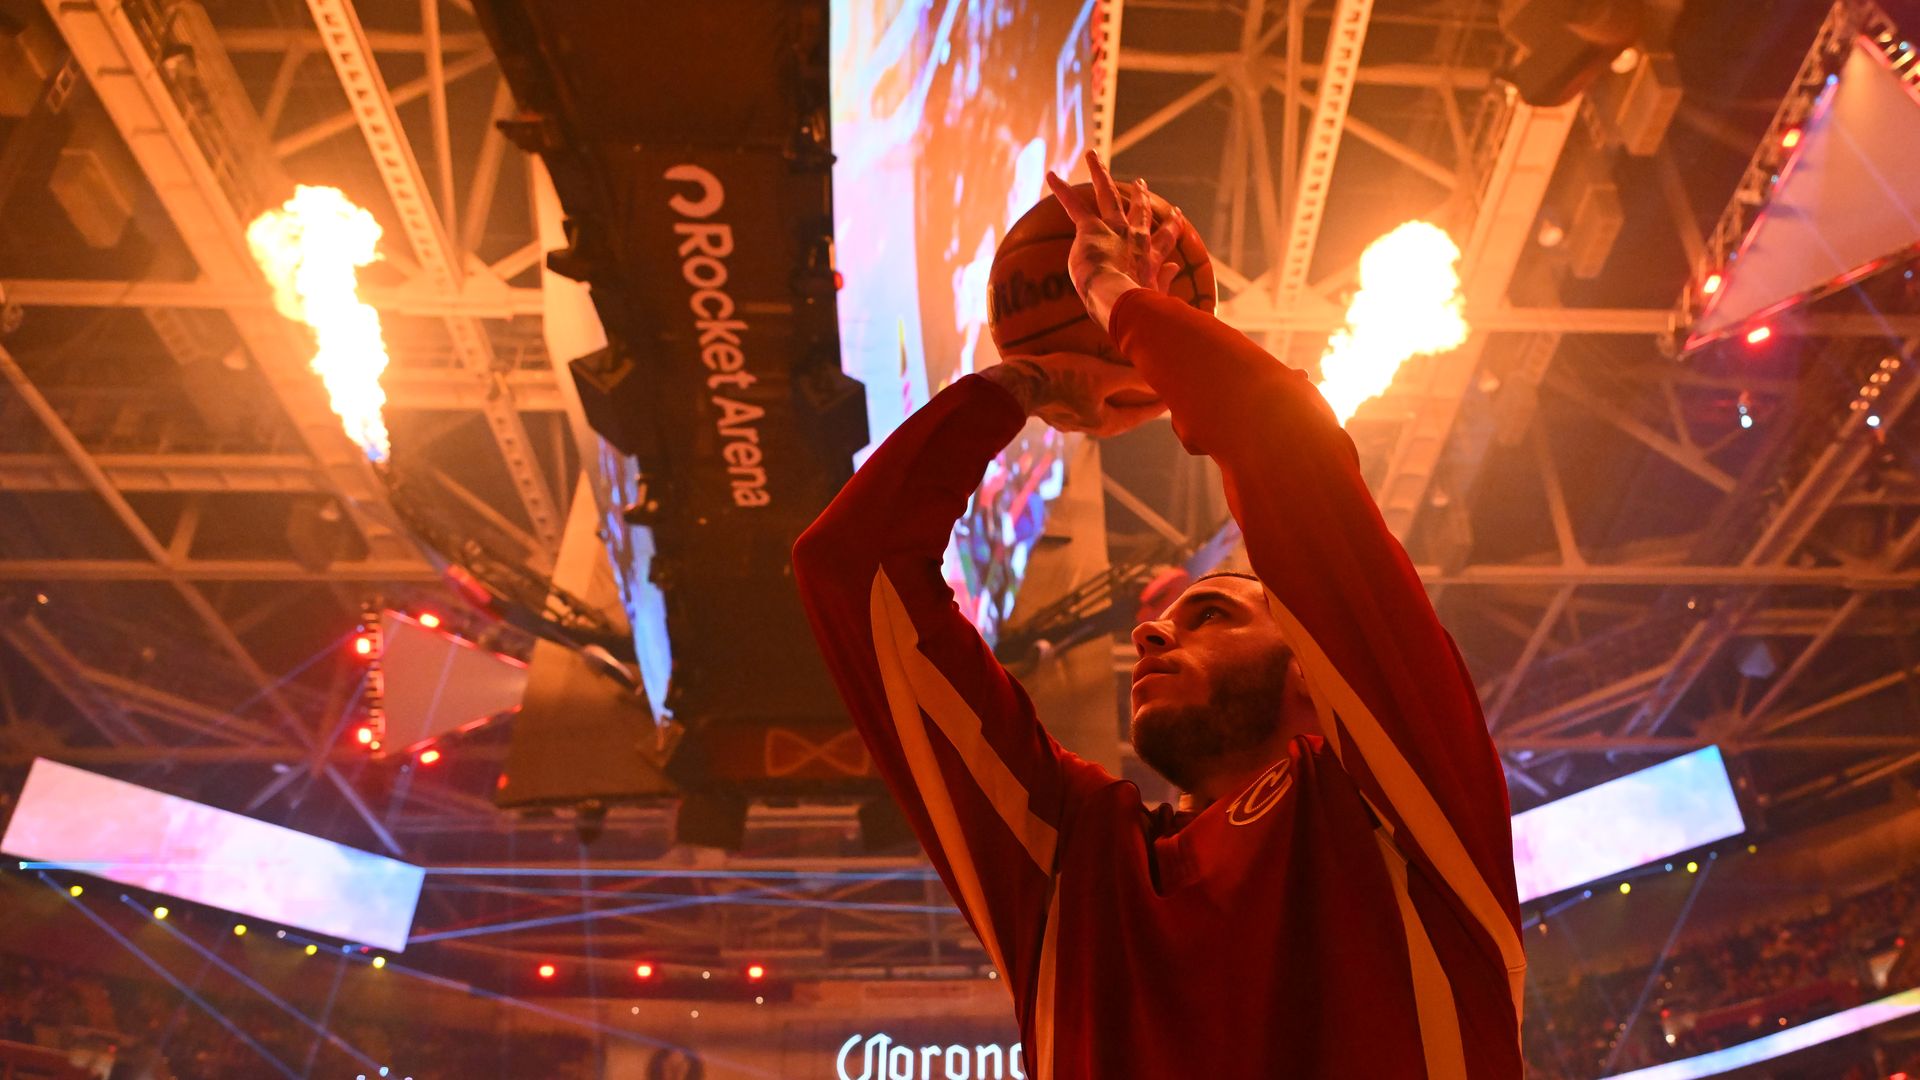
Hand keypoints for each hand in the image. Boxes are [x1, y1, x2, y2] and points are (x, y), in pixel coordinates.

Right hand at [980, 354, 1164, 437]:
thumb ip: (1131, 379)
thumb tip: (1158, 379)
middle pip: (1123, 415)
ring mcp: (1071, 420)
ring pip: (1103, 409)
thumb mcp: (1103, 376)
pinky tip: (1095, 380)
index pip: (1141, 416)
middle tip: (1156, 390)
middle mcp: (1090, 427)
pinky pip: (1085, 401)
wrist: (1020, 383)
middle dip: (1140, 403)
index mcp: (1105, 424)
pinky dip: (1098, 393)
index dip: (1159, 405)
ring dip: (1117, 398)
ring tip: (1128, 384)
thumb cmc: (1064, 379)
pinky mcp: (1057, 409)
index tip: (1175, 396)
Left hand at [1045, 151, 1185, 330]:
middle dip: (1140, 196)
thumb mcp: (1157, 296)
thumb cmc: (1139, 308)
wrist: (1122, 300)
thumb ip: (1166, 282)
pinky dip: (1062, 190)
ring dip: (1099, 174)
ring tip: (1093, 156)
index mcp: (1150, 258)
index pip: (1164, 240)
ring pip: (1107, 195)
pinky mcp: (1091, 231)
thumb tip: (1177, 269)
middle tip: (1140, 183)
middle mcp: (1135, 238)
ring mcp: (1114, 231)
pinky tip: (1051, 176)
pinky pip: (1075, 206)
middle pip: (1139, 211)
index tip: (1176, 216)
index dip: (1171, 228)